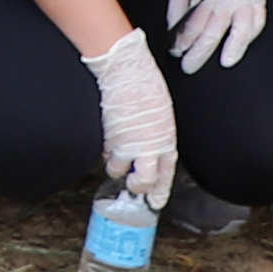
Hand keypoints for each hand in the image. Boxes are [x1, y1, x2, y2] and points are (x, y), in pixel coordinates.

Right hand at [86, 32, 179, 204]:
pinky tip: (108, 140)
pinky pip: (105, 153)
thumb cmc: (145, 83)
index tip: (155, 203)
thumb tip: (153, 145)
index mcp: (166, 139)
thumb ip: (157, 133)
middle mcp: (149, 145)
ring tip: (115, 158)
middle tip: (132, 186)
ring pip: (118, 170)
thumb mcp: (161, 111)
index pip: (165, 173)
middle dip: (137, 187)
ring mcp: (127, 142)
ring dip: (116, 167)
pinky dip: (106, 151)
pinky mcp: (109, 137)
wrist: (126, 69)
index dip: (160, 190)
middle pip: (143, 181)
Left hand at [161, 0, 266, 73]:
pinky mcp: (258, 2)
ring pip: (241, 31)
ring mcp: (245, 1)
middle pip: (214, 32)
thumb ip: (177, 7)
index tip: (176, 52)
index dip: (184, 42)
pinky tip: (241, 45)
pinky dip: (250, 37)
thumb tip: (171, 33)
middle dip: (199, 53)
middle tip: (189, 66)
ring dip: (233, 48)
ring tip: (226, 62)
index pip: (194, 25)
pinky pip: (257, 24)